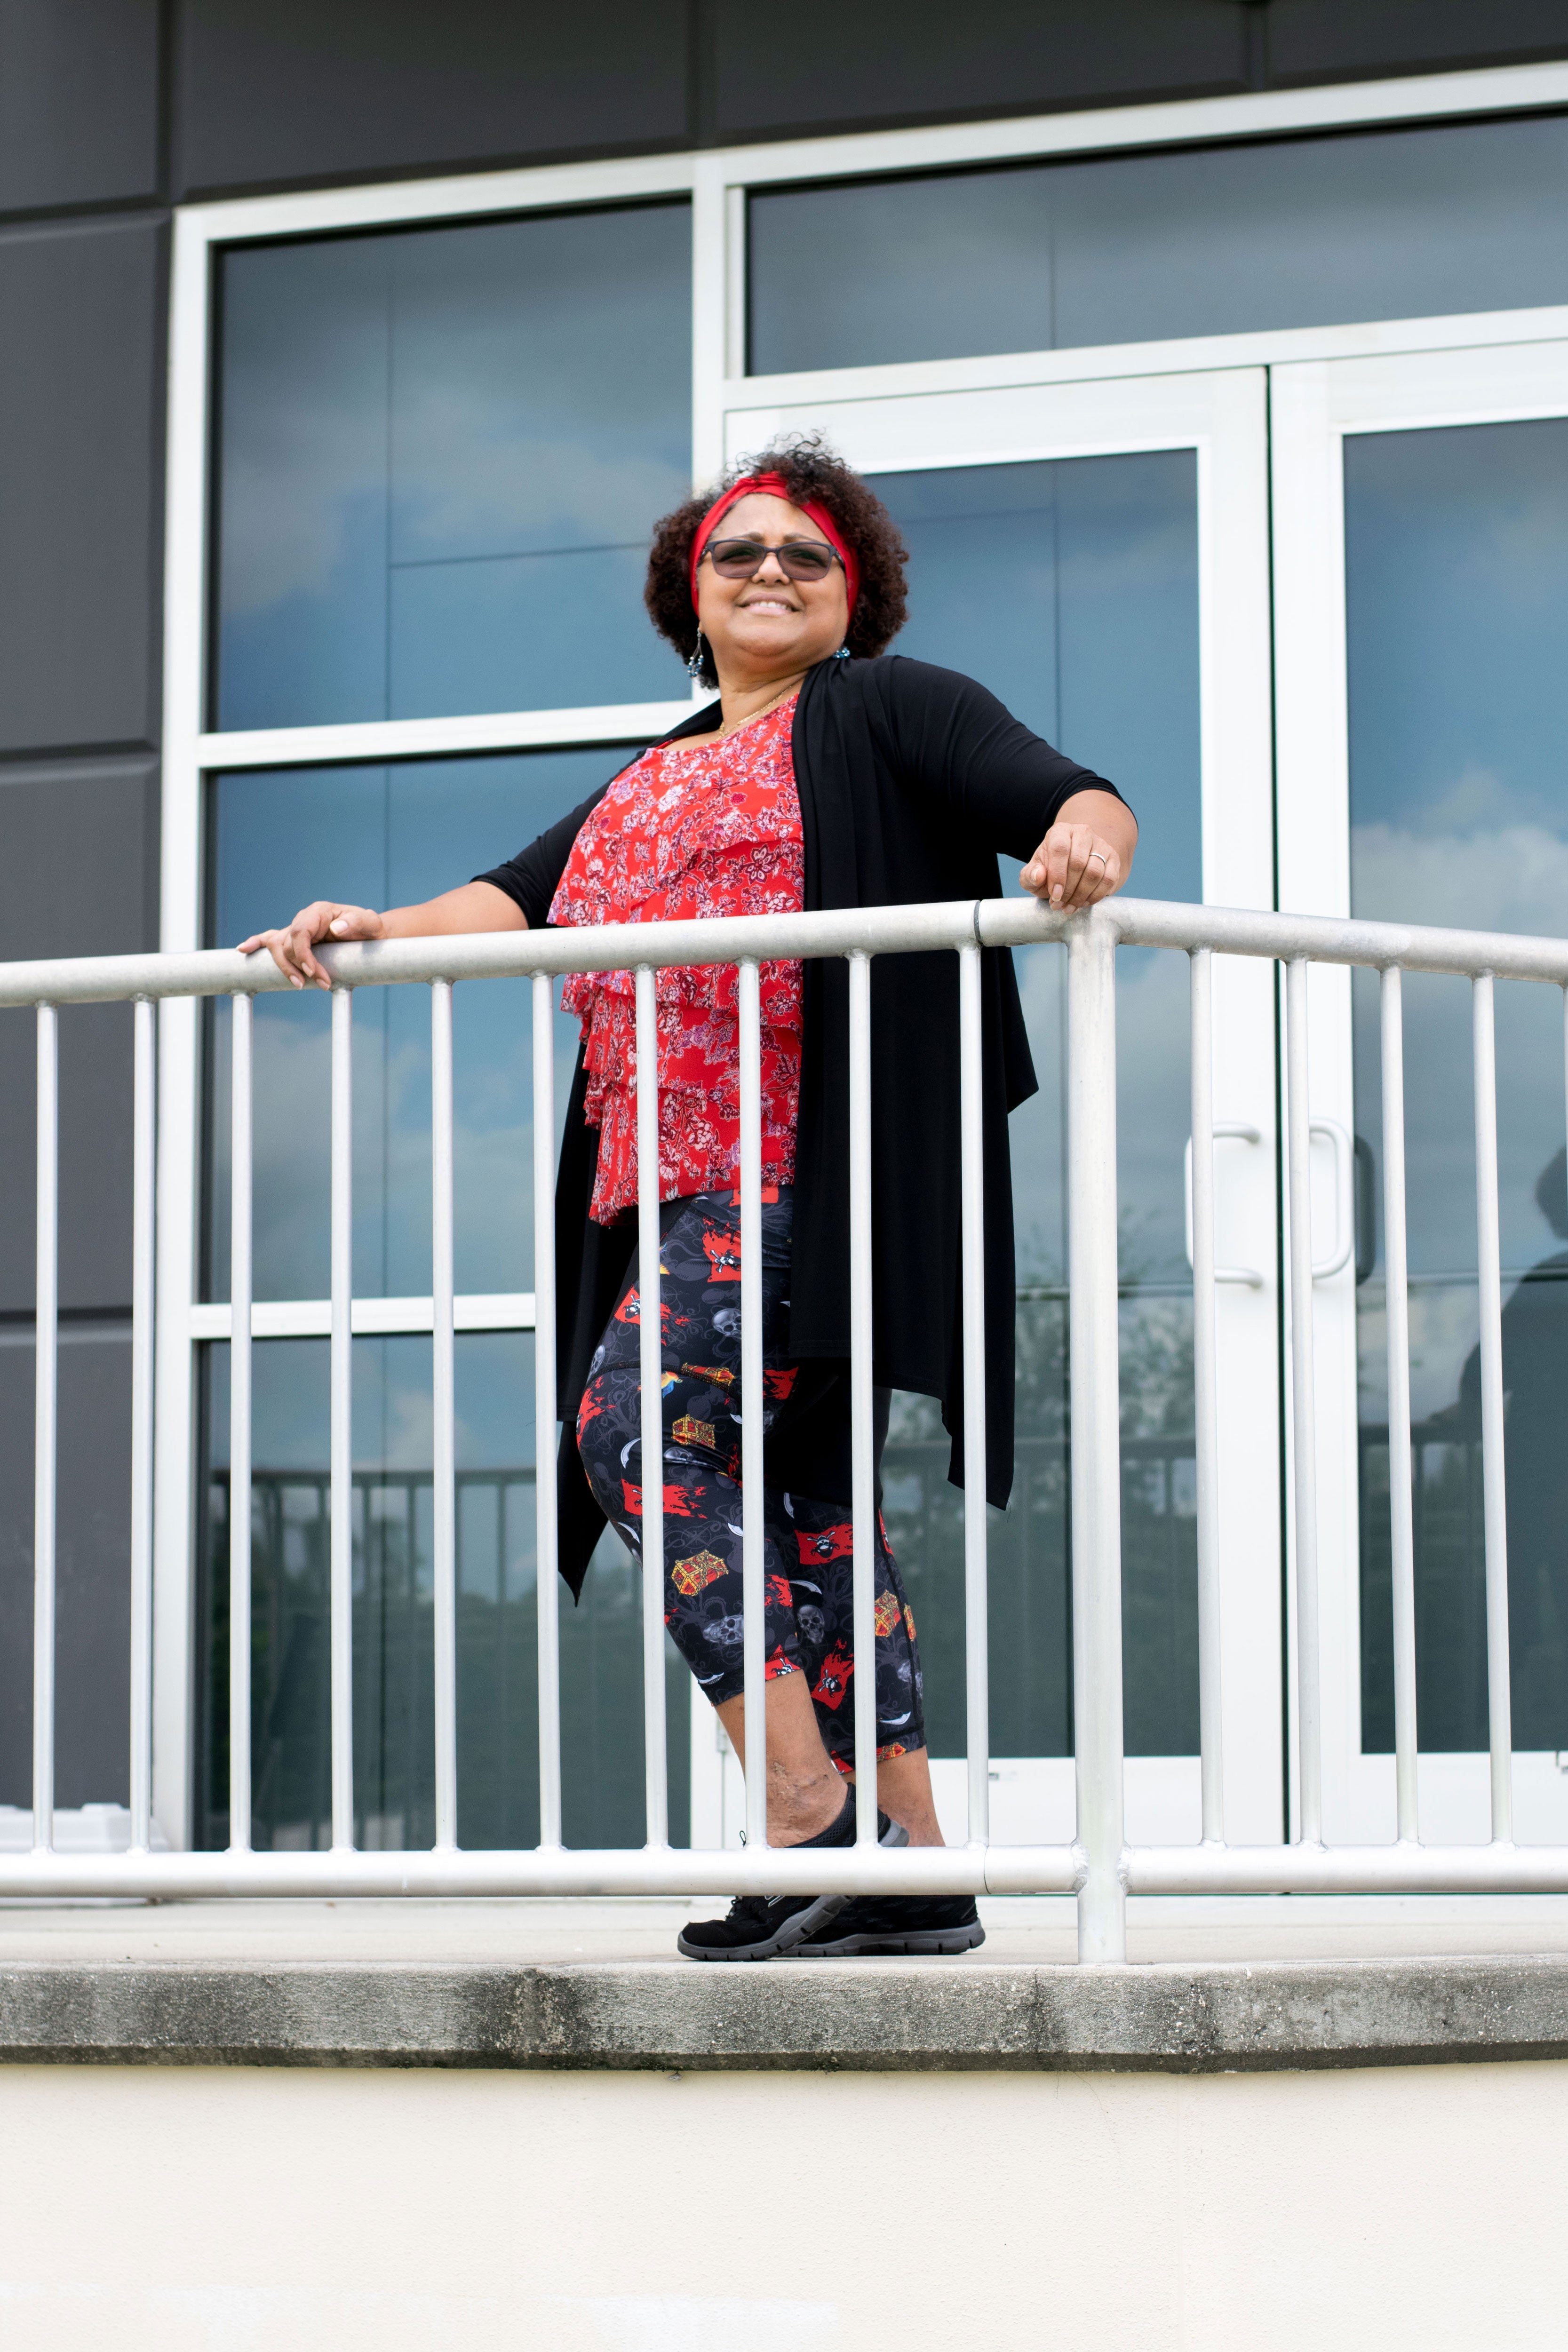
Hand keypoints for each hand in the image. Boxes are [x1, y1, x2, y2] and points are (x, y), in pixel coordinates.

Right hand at [237, 901, 385, 989]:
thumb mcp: (371, 924)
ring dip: (284, 967)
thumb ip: (357, 922)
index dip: (303, 954)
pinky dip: (256, 943)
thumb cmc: (370, 929)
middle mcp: (304, 919)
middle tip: (320, 984)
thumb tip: (335, 928)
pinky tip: (244, 950)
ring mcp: (296, 929)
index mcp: (319, 912)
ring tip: (298, 984)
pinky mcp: (294, 940)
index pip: (300, 932)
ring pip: (277, 946)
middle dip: (298, 966)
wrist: (370, 935)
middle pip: (287, 942)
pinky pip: (270, 939)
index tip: (314, 973)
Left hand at [1021, 822, 1122, 910]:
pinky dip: (1096, 895)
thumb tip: (1039, 875)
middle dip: (1068, 889)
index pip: (1060, 849)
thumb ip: (1030, 875)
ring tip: (1069, 907)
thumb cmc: (1050, 869)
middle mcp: (1082, 833)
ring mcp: (1101, 845)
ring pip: (1095, 872)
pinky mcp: (1114, 858)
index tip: (1054, 895)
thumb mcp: (1034, 873)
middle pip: (1078, 862)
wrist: (1073, 866)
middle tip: (1059, 904)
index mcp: (1060, 832)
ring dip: (1081, 895)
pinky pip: (1109, 879)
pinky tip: (1084, 903)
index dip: (1057, 875)